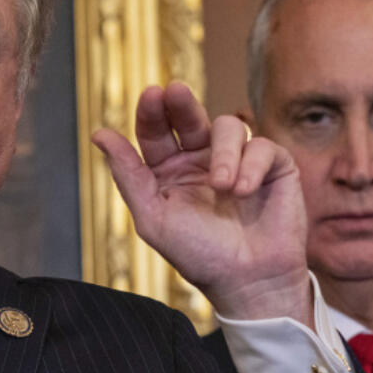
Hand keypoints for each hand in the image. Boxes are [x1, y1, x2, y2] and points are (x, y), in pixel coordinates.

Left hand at [92, 82, 312, 325]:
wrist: (248, 281)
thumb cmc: (199, 254)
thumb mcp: (153, 216)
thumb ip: (128, 174)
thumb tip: (99, 133)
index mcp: (170, 172)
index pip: (157, 133)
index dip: (152, 112)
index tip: (151, 95)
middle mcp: (202, 161)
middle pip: (190, 117)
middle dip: (181, 103)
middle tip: (174, 91)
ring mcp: (238, 162)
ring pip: (228, 127)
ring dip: (222, 153)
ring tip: (222, 186)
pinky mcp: (273, 167)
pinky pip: (261, 146)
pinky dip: (251, 166)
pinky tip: (245, 191)